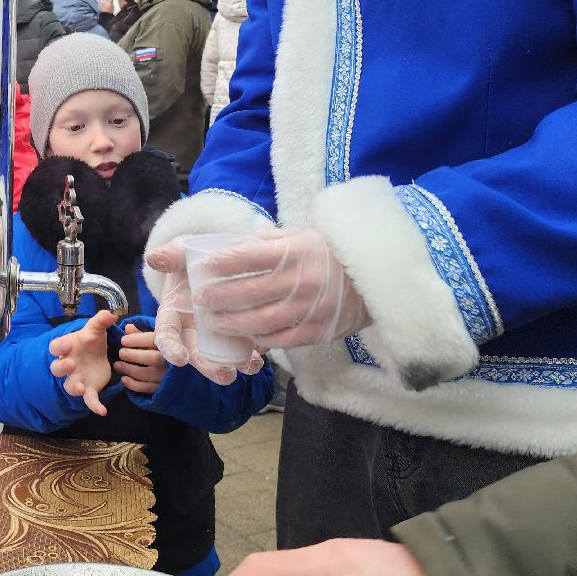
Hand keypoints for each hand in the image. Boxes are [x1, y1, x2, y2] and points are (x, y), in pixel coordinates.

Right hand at [49, 309, 120, 414]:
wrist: (98, 355)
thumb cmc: (91, 341)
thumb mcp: (96, 329)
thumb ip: (101, 320)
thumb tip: (111, 313)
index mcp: (67, 347)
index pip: (56, 347)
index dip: (59, 348)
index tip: (67, 345)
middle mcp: (68, 365)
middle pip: (57, 369)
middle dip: (62, 368)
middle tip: (71, 364)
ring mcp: (77, 378)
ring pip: (70, 386)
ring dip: (73, 388)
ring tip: (80, 388)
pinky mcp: (88, 389)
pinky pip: (89, 400)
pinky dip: (94, 406)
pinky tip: (102, 411)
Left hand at [115, 324, 167, 394]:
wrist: (178, 368)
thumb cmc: (163, 347)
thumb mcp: (154, 337)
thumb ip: (141, 334)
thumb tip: (128, 327)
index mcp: (171, 343)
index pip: (156, 340)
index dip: (138, 340)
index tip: (123, 340)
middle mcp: (172, 360)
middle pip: (155, 359)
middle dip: (134, 356)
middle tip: (121, 353)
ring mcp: (169, 375)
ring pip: (150, 374)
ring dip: (131, 370)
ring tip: (117, 365)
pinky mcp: (164, 388)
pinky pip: (150, 388)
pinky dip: (135, 385)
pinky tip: (124, 379)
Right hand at [146, 240, 265, 383]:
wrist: (218, 256)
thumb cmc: (193, 257)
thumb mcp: (182, 251)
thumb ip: (171, 254)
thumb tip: (153, 257)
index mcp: (172, 314)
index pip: (166, 334)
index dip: (171, 348)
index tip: (179, 359)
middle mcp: (190, 329)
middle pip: (195, 353)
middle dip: (208, 367)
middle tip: (224, 375)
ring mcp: (212, 334)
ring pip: (219, 356)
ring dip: (234, 364)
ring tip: (249, 367)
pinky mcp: (233, 333)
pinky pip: (240, 349)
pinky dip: (251, 354)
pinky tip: (262, 355)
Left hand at [198, 228, 369, 347]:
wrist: (377, 277)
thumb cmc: (330, 252)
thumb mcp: (301, 236)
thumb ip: (268, 241)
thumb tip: (233, 245)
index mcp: (294, 252)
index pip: (248, 257)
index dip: (221, 263)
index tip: (201, 268)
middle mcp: (301, 281)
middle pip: (250, 292)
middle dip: (219, 297)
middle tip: (199, 299)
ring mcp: (311, 308)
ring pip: (262, 320)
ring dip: (233, 323)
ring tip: (213, 321)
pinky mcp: (319, 330)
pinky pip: (284, 339)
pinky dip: (261, 339)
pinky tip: (245, 336)